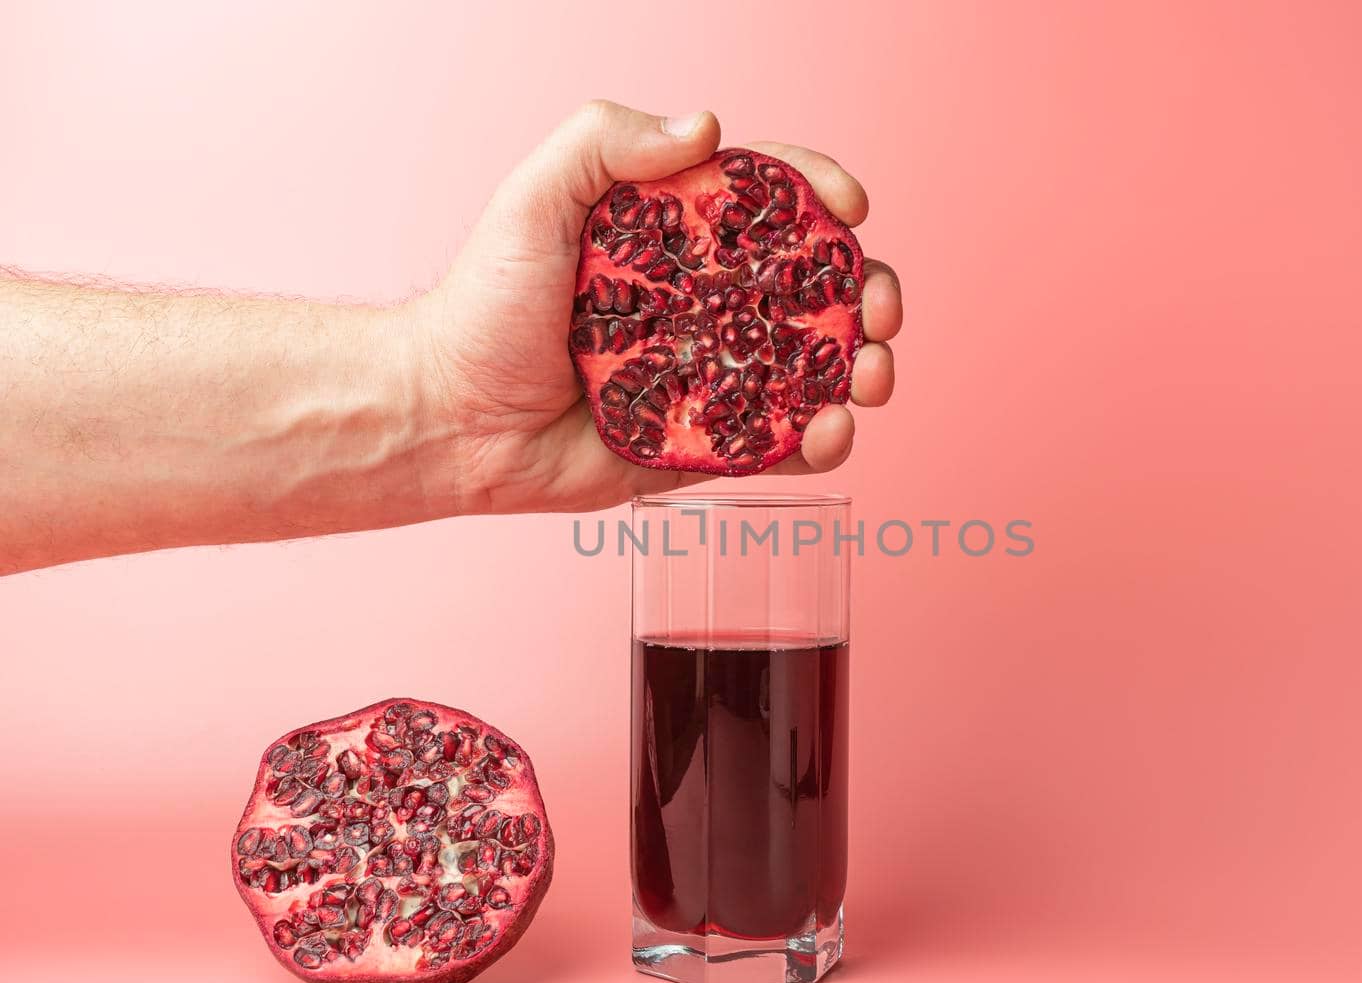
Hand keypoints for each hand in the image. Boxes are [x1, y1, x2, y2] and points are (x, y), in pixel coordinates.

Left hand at [411, 100, 903, 512]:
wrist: (448, 419)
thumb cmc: (483, 305)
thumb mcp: (535, 200)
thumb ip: (605, 141)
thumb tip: (708, 126)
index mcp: (679, 236)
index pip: (773, 202)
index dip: (824, 194)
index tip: (851, 206)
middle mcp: (708, 301)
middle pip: (816, 287)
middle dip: (870, 291)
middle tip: (879, 309)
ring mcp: (714, 373)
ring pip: (816, 366)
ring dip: (867, 366)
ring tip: (874, 375)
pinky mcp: (708, 443)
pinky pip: (782, 442)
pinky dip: (823, 439)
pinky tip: (833, 431)